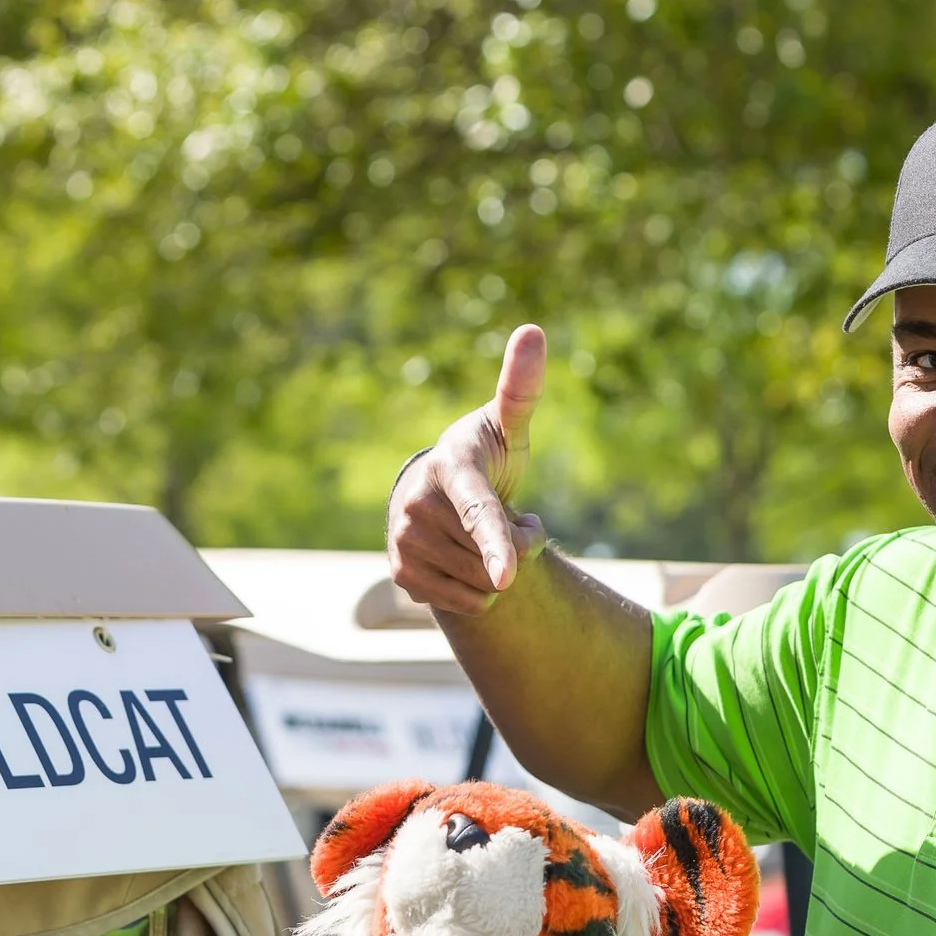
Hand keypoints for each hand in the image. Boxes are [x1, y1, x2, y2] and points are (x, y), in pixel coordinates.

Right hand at [388, 324, 550, 612]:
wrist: (437, 492)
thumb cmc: (485, 454)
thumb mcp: (508, 424)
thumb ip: (522, 387)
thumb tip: (533, 331)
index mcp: (451, 468)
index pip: (479, 511)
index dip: (496, 543)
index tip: (507, 575)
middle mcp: (418, 506)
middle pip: (498, 558)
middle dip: (516, 545)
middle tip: (504, 516)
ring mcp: (404, 542)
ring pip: (484, 586)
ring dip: (498, 569)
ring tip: (482, 536)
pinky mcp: (401, 574)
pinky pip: (468, 604)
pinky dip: (480, 591)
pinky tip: (465, 560)